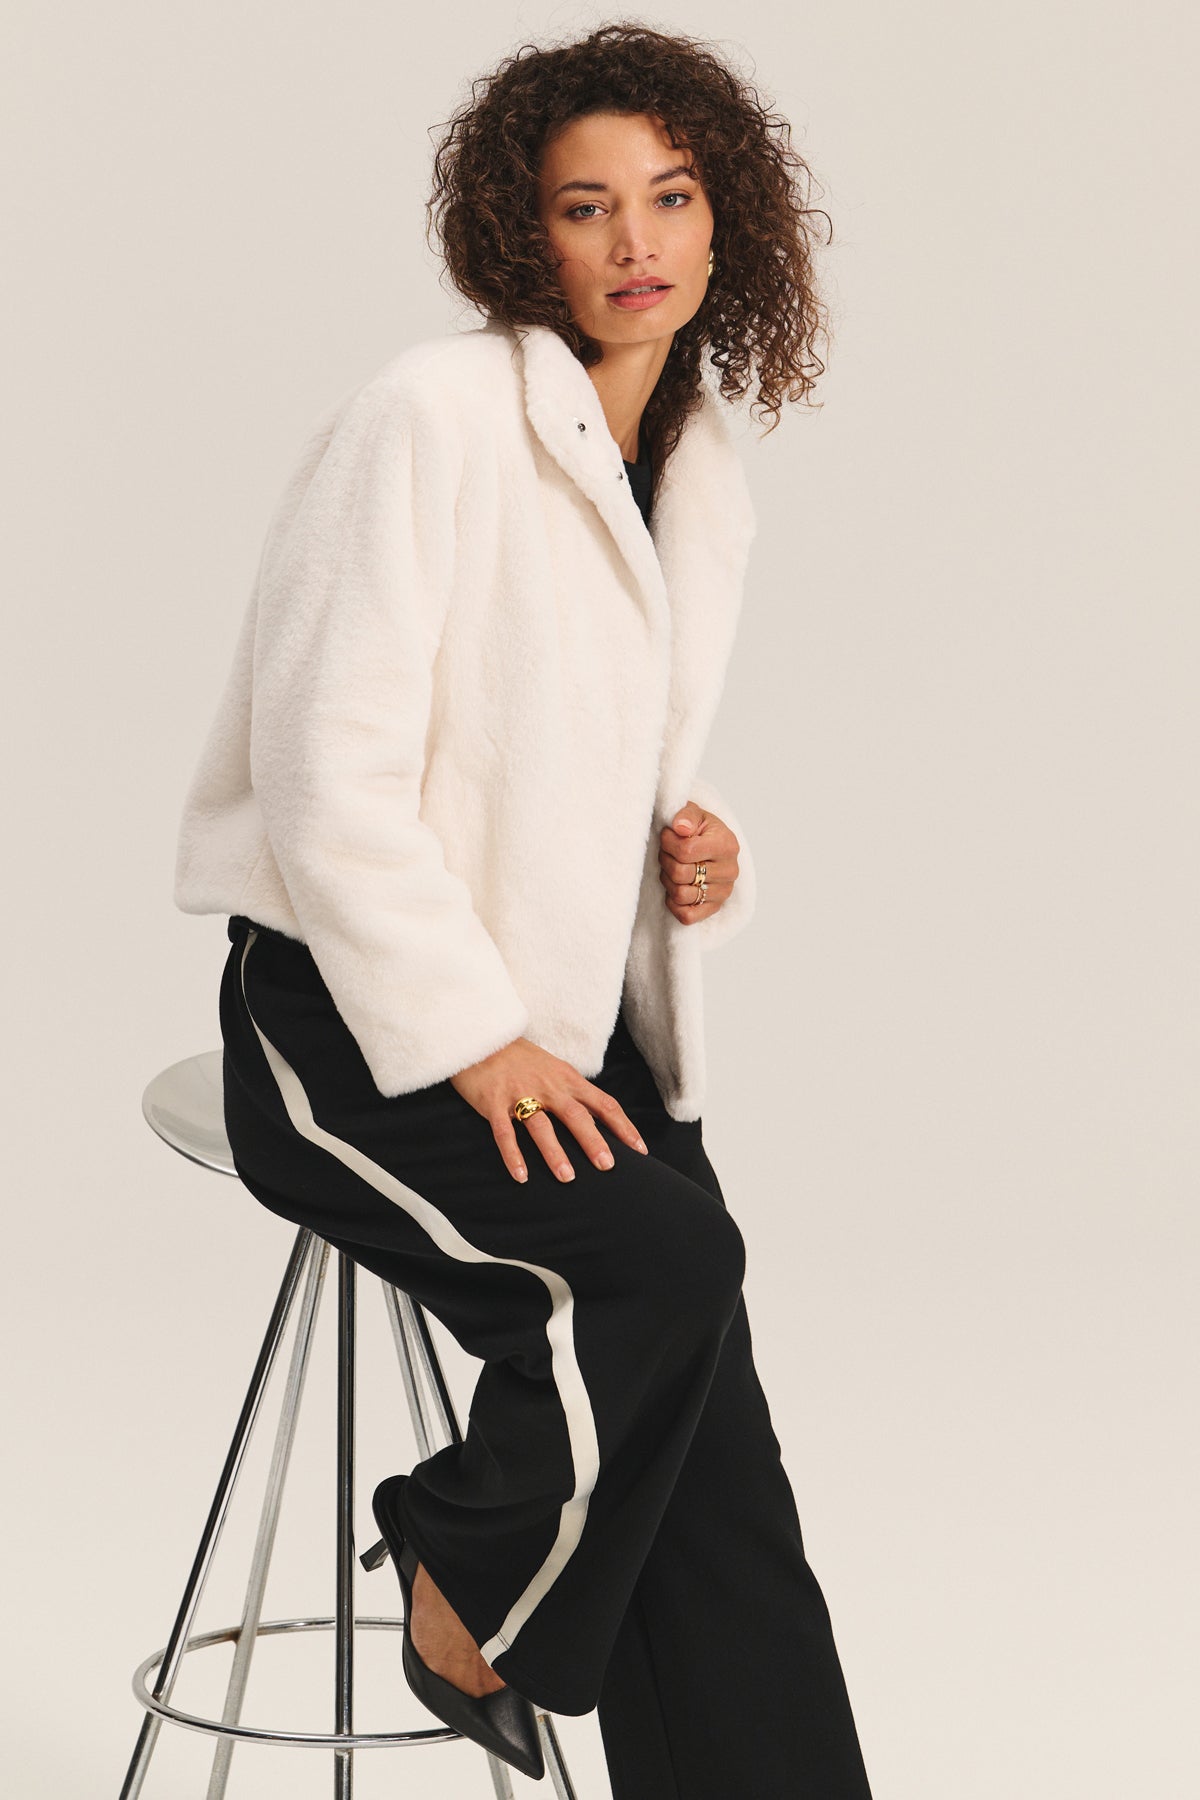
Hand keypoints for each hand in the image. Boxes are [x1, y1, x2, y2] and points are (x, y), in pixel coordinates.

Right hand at [449, 1038, 649, 1183]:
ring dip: (555, 1153)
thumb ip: (574, 1092)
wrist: (482, 1038)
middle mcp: (548, 1087)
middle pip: (576, 1115)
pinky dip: (513, 1155)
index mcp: (567, 1079)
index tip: (639, 1150)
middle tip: (608, 1166)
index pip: (603, 1103)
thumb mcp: (554, 1069)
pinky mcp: (494, 1103)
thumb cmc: (521, 1059)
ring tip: (567, 1177)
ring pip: (542, 1126)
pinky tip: (521, 1176)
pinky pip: (505, 1133)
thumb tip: (599, 1118)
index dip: (622, 1127)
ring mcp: (520, 1094)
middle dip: (593, 1141)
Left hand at [659, 801, 739, 924]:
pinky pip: (686, 916)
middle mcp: (730, 871)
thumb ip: (686, 815)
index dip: (667, 843)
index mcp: (726, 845)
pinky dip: (674, 903)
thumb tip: (680, 827)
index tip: (666, 836)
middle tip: (667, 853)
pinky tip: (674, 887)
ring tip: (670, 868)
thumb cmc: (700, 829)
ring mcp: (723, 892)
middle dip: (665, 861)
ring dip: (668, 881)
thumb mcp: (695, 814)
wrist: (711, 844)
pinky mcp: (714, 908)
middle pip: (681, 873)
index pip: (686, 851)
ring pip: (681, 895)